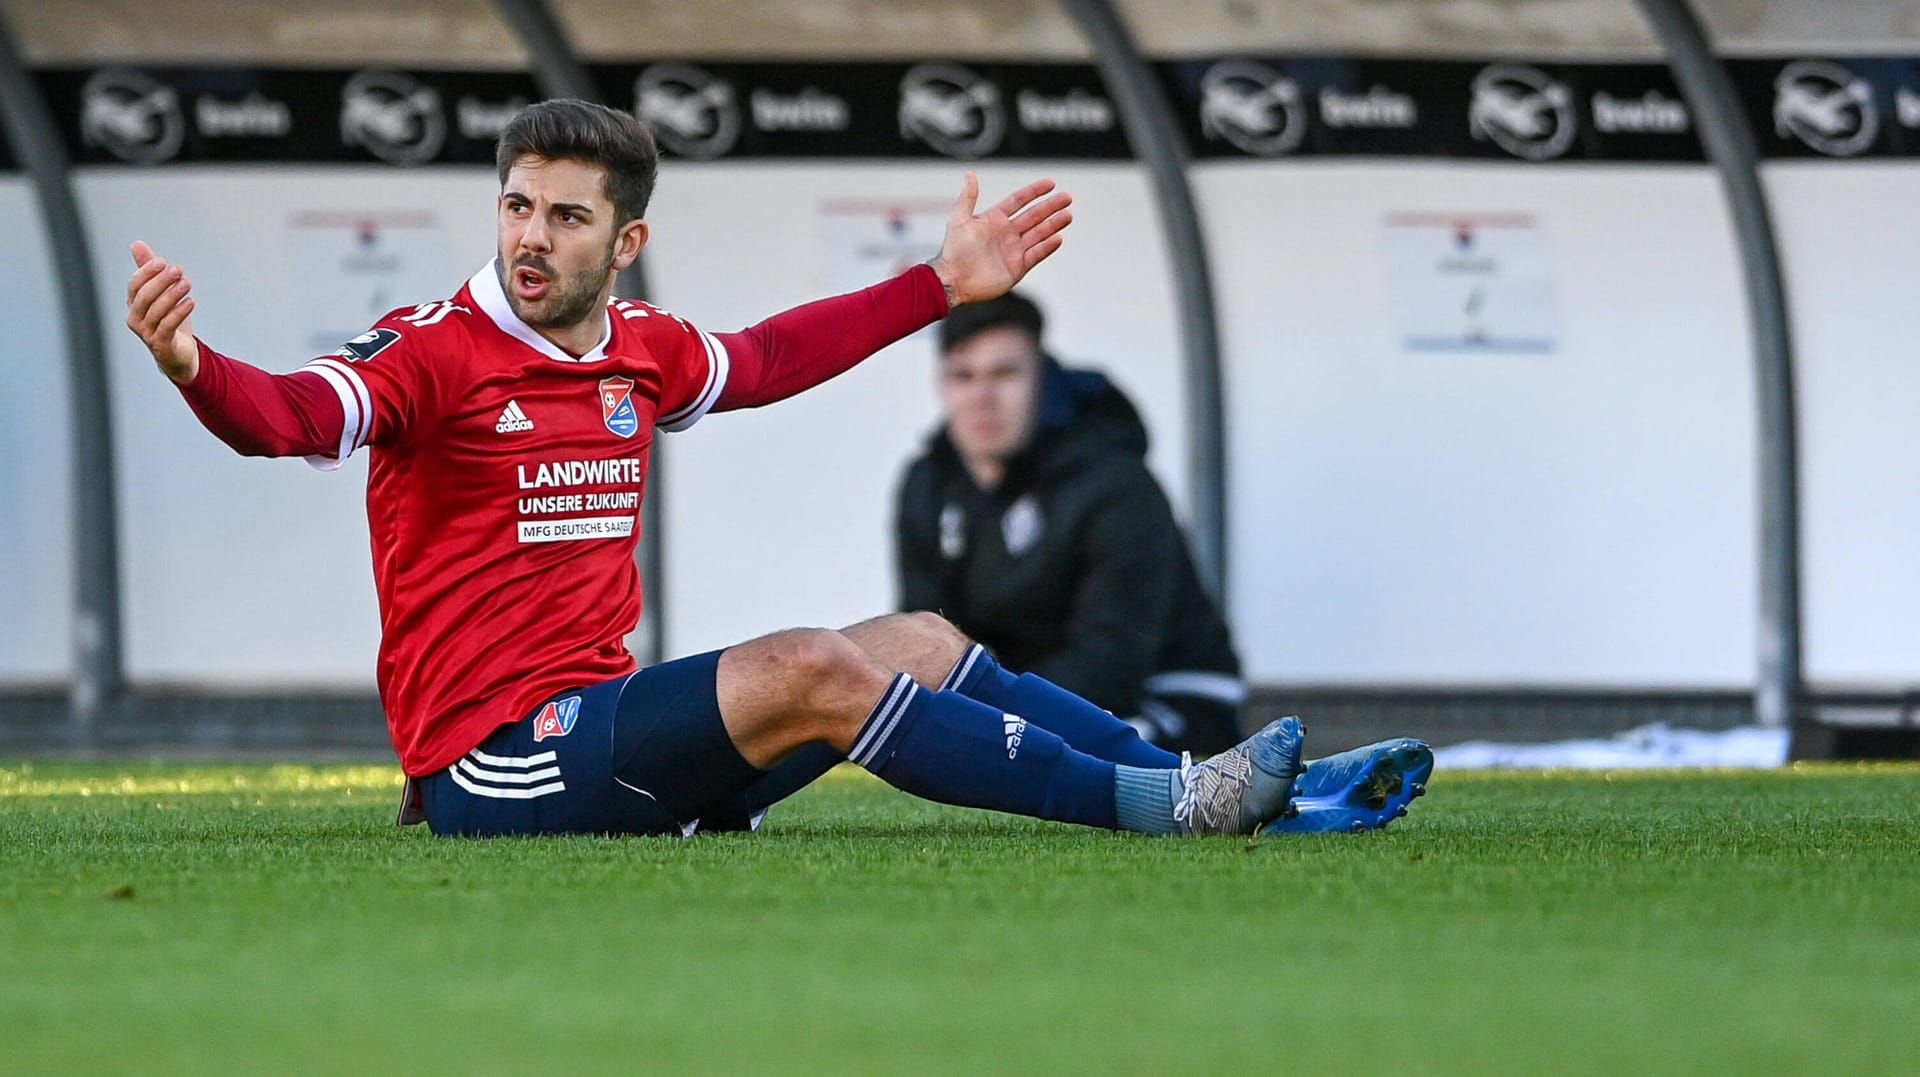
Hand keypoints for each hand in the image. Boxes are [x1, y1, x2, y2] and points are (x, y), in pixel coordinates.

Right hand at [126, 240, 199, 383]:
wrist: (178, 354)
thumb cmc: (168, 321)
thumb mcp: (161, 293)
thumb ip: (149, 270)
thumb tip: (137, 244)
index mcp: (133, 305)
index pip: (134, 285)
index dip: (147, 272)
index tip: (163, 262)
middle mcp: (135, 319)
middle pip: (144, 296)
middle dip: (161, 281)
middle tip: (178, 270)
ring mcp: (146, 333)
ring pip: (157, 311)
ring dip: (173, 295)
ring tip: (187, 283)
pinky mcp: (161, 344)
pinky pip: (168, 326)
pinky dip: (179, 312)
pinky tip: (190, 301)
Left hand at [927, 173, 1072, 306]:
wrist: (954, 281)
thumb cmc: (954, 251)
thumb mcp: (959, 220)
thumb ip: (967, 198)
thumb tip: (970, 174)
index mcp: (995, 219)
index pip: (1019, 200)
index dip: (1034, 191)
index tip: (1051, 183)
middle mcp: (1007, 233)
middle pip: (1034, 216)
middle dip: (1051, 207)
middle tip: (1067, 198)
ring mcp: (1014, 250)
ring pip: (1039, 233)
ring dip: (1054, 224)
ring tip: (1068, 215)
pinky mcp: (1018, 267)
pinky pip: (1036, 254)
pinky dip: (1047, 246)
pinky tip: (1058, 237)